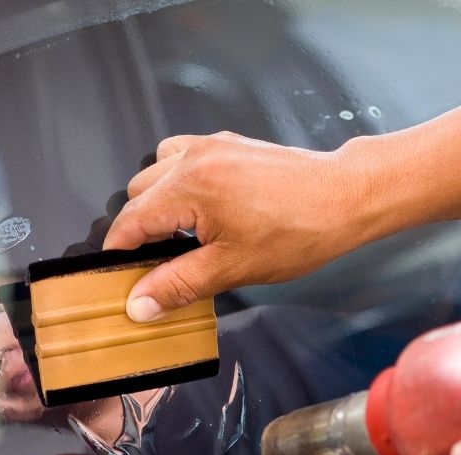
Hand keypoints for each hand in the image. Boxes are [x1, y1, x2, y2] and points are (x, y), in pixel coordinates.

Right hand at [103, 132, 380, 321]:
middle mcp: (193, 158)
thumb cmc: (298, 231)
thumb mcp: (232, 268)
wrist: (343, 198)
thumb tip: (139, 304)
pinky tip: (200, 209)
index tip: (117, 278)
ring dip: (157, 204)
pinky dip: (178, 182)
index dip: (118, 254)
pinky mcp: (227, 144)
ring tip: (179, 237)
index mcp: (190, 187)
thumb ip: (178, 285)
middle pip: (138, 195)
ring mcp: (211, 146)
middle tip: (157, 266)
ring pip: (156, 172)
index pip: (130, 222)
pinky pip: (182, 157)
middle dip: (139, 231)